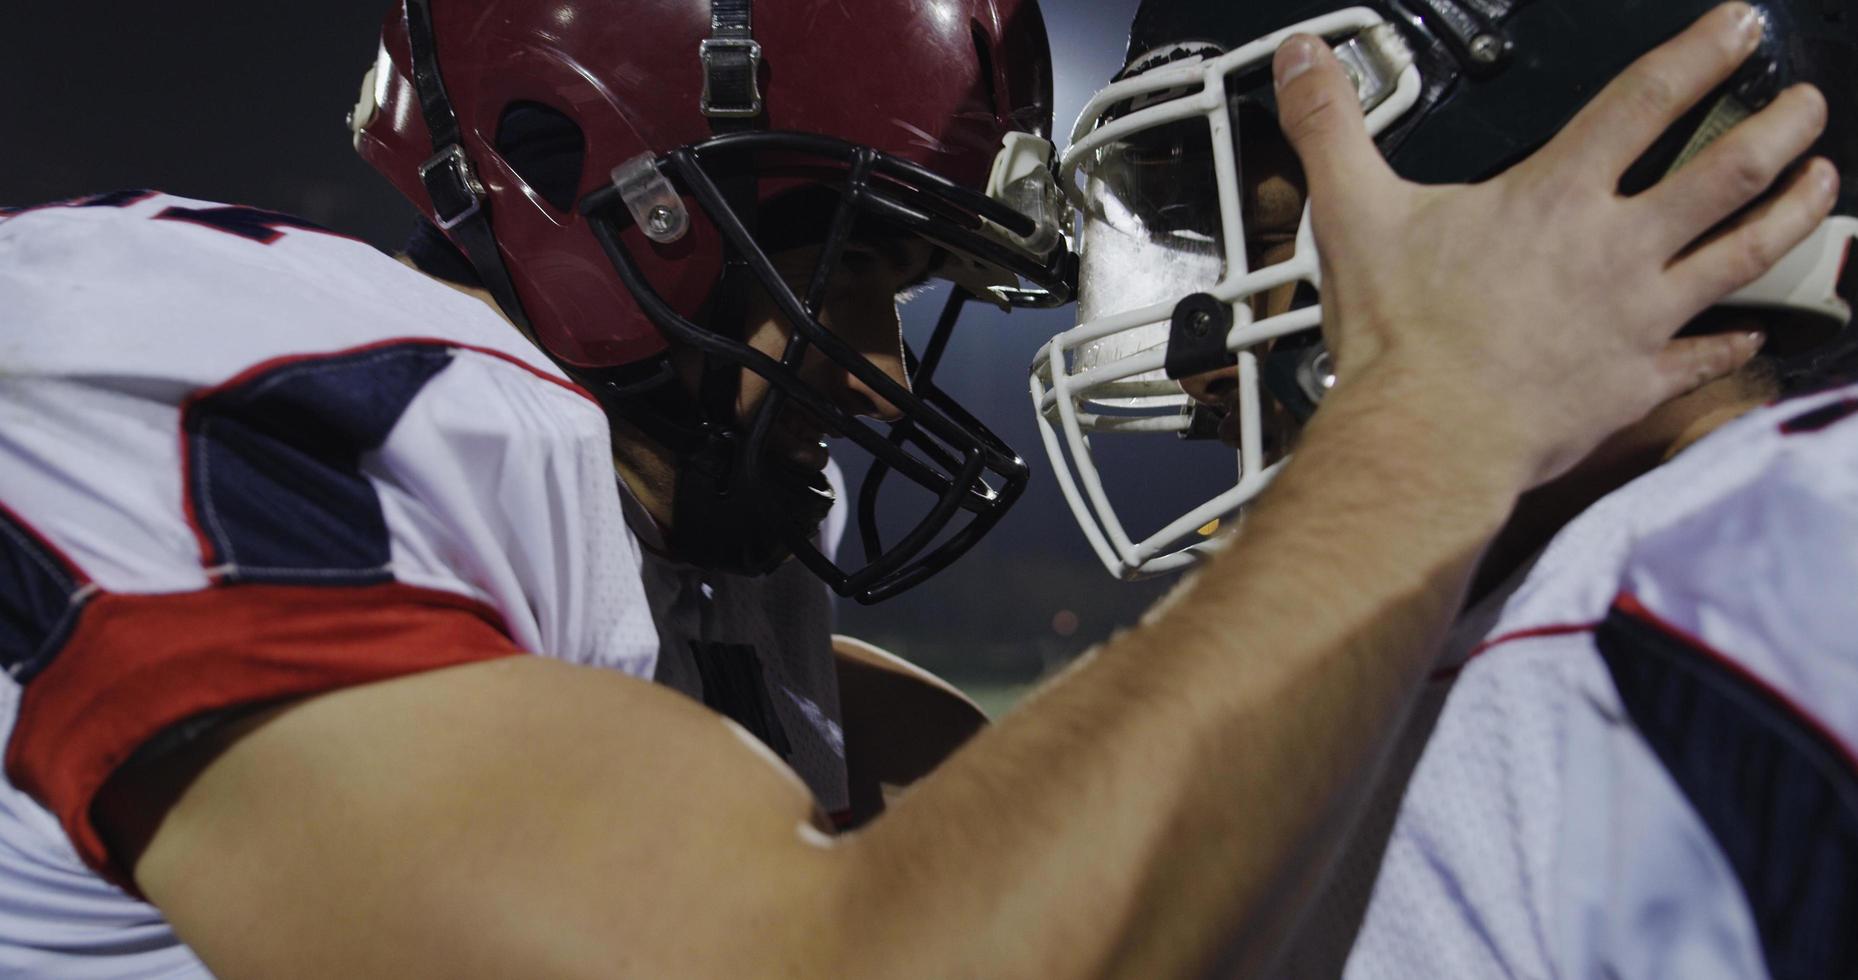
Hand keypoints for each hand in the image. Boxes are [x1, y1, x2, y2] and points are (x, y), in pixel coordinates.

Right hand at [1274, 1, 1836, 486]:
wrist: (1428, 438)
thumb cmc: (1402, 336)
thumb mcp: (1352, 210)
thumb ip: (1332, 126)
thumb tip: (1303, 59)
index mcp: (1556, 197)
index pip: (1645, 102)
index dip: (1700, 53)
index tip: (1742, 25)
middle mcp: (1615, 249)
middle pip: (1724, 171)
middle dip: (1779, 127)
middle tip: (1808, 103)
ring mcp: (1637, 317)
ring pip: (1741, 253)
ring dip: (1791, 213)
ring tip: (1821, 181)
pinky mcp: (1635, 382)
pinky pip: (1703, 358)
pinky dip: (1734, 344)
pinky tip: (1754, 333)